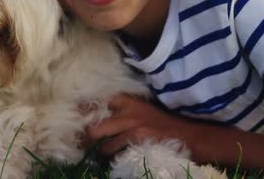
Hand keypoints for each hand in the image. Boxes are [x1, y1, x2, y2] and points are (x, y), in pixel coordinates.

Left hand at [83, 94, 202, 158]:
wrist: (190, 135)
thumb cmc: (165, 123)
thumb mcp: (144, 110)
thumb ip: (125, 111)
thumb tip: (100, 116)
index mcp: (129, 102)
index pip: (100, 102)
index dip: (84, 109)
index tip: (73, 116)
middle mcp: (128, 114)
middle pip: (95, 126)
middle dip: (86, 137)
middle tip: (81, 143)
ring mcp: (133, 130)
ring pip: (104, 145)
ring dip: (99, 152)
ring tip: (97, 156)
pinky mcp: (138, 144)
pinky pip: (118, 155)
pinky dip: (113, 160)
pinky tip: (113, 161)